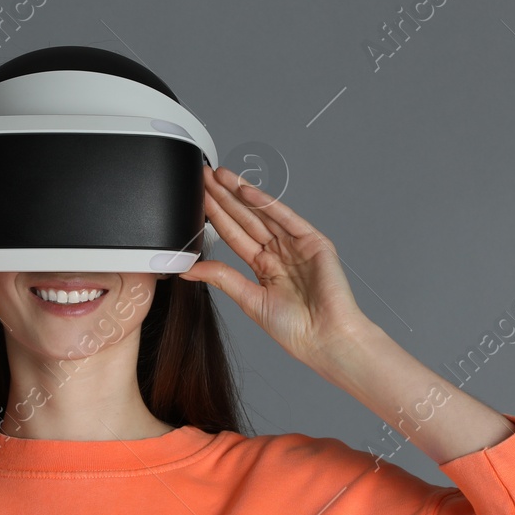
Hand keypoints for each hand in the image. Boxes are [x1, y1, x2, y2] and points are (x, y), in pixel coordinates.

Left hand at [178, 164, 372, 370]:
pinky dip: (267, 203)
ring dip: (241, 193)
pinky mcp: (314, 242)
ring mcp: (296, 245)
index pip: (234, 234)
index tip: (199, 198)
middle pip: (246, 218)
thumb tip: (189, 270)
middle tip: (204, 176)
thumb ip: (222, 278)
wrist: (325, 339)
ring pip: (263, 213)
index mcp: (264, 267)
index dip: (216, 215)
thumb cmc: (295, 329)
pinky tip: (246, 190)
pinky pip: (286, 217)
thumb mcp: (249, 300)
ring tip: (220, 176)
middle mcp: (280, 252)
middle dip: (224, 197)